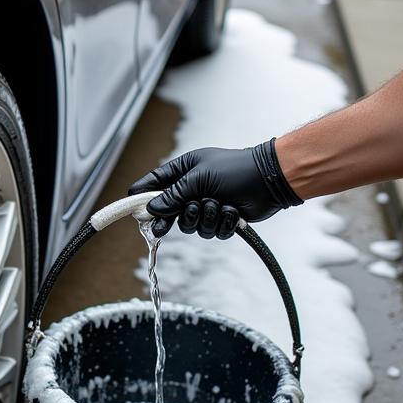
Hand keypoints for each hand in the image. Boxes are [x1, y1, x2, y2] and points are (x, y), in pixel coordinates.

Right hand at [128, 139, 302, 237]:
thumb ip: (173, 194)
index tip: (131, 207)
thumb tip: (152, 208)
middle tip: (164, 226)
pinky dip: (223, 223)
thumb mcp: (199, 178)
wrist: (271, 180)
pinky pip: (213, 232)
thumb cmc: (236, 170)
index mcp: (184, 171)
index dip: (142, 195)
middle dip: (174, 217)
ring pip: (191, 226)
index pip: (154, 183)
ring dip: (204, 219)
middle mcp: (193, 189)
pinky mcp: (223, 220)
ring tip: (217, 205)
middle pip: (170, 211)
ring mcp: (208, 205)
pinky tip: (232, 210)